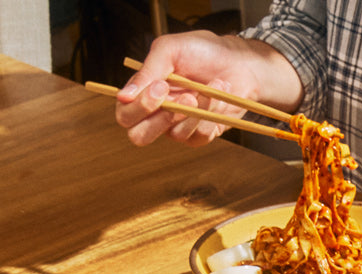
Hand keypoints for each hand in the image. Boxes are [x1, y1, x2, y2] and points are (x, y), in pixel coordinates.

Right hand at [115, 31, 299, 147]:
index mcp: (145, 92)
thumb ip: (147, 71)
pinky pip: (198, 136)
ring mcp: (179, 126)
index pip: (126, 114)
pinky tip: (218, 94)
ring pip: (174, 135)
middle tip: (183, 97)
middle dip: (158, 120)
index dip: (138, 107)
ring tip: (208, 87)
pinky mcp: (201, 134)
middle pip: (140, 136)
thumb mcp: (170, 50)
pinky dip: (210, 113)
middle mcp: (158, 113)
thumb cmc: (203, 52)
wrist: (239, 62)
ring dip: (195, 110)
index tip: (160, 87)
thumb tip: (123, 97)